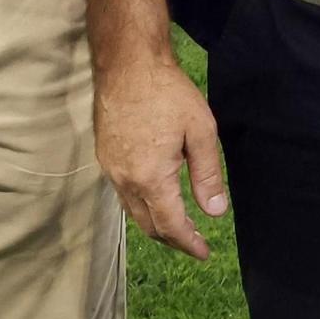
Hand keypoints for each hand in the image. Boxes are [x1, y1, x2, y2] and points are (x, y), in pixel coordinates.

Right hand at [95, 59, 229, 259]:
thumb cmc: (168, 93)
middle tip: (195, 242)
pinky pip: (123, 194)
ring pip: (133, 212)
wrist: (127, 64)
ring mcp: (111, 169)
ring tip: (178, 225)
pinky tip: (155, 197)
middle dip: (173, 239)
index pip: (171, 226)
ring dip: (156, 224)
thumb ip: (208, 175)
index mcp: (151, 178)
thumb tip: (215, 212)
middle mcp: (126, 180)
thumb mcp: (201, 131)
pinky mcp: (104, 157)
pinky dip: (141, 206)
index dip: (189, 244)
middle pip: (149, 226)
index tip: (204, 253)